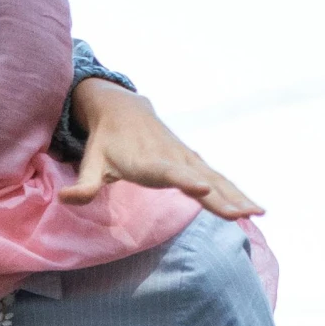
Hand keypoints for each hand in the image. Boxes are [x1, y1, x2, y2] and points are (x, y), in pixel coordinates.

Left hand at [64, 82, 261, 220]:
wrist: (123, 111)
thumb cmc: (105, 142)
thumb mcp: (90, 162)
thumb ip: (83, 185)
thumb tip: (66, 199)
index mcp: (149, 162)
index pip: (170, 173)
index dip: (185, 180)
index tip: (203, 189)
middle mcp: (173, 158)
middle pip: (202, 179)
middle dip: (224, 197)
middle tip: (244, 214)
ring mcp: (187, 159)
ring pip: (216, 179)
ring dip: (237, 196)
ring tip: (258, 213)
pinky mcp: (193, 161)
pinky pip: (218, 178)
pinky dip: (236, 191)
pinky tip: (253, 208)